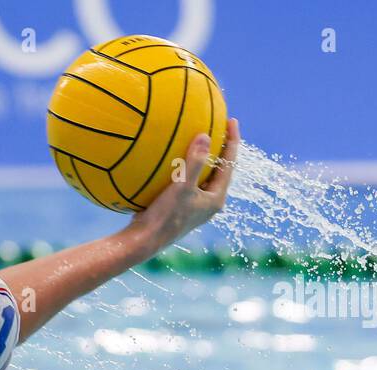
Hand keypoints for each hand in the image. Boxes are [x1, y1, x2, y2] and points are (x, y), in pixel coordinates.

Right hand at [128, 116, 239, 251]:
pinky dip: (184, 166)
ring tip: (197, 138)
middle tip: (218, 126)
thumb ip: (194, 162)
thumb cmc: (165, 217)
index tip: (231, 120)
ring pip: (203, 175)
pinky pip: (187, 180)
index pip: (230, 164)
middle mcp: (208, 203)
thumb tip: (205, 136)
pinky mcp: (180, 207)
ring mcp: (194, 205)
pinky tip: (172, 157)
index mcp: (215, 199)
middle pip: (219, 169)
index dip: (232, 141)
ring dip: (202, 157)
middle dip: (220, 148)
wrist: (144, 242)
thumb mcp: (181, 187)